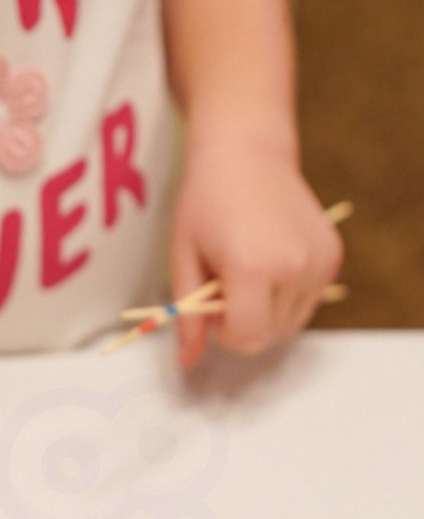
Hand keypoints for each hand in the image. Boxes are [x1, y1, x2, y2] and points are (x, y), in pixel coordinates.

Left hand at [170, 139, 343, 369]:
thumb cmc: (205, 203)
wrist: (246, 153)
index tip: (213, 302)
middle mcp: (294, 267)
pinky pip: (308, 300)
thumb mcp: (185, 259)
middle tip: (227, 284)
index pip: (246, 338)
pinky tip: (271, 258)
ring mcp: (319, 262)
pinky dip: (288, 294)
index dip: (223, 331)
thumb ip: (187, 317)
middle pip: (269, 335)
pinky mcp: (333, 256)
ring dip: (266, 310)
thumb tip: (186, 364)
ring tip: (248, 269)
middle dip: (244, 322)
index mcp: (253, 268)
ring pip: (291, 323)